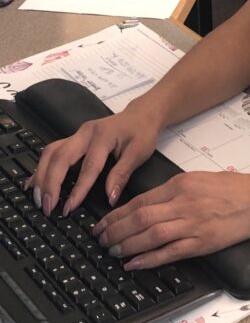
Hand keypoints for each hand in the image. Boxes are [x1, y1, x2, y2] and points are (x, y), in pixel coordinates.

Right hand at [28, 103, 161, 216]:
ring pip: (51, 153)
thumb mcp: (139, 153)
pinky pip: (52, 152)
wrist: (141, 114)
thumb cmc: (142, 133)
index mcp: (103, 136)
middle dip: (50, 183)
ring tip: (38, 199)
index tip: (68, 208)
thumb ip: (122, 174)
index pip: (88, 166)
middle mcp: (86, 133)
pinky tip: (33, 183)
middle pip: (60, 157)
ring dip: (41, 176)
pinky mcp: (73, 138)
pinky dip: (41, 168)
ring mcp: (77, 134)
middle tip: (46, 207)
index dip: (78, 189)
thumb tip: (110, 198)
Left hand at [91, 167, 249, 269]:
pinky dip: (149, 259)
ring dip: (127, 245)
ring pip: (150, 235)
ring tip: (112, 252)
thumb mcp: (198, 179)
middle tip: (100, 240)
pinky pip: (170, 252)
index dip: (117, 215)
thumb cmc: (231, 187)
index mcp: (180, 184)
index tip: (102, 224)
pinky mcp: (202, 241)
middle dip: (115, 231)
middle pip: (140, 218)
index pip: (140, 201)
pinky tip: (134, 264)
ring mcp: (192, 223)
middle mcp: (183, 203)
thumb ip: (173, 191)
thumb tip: (147, 205)